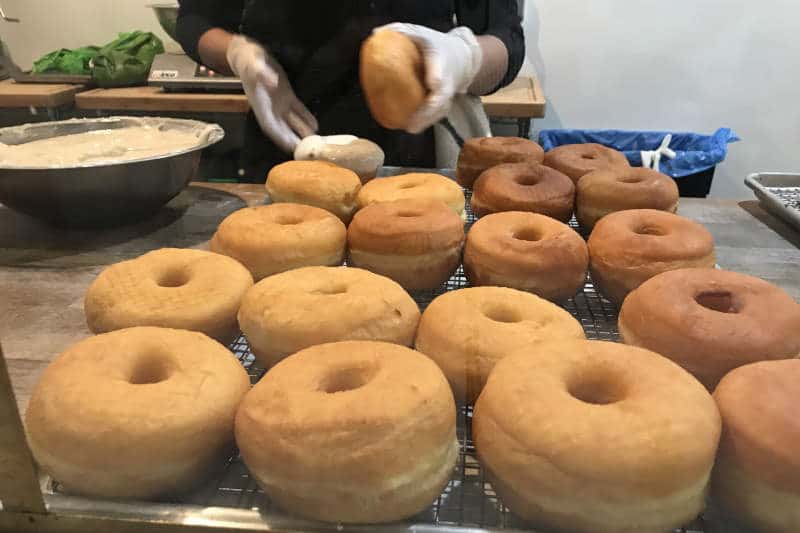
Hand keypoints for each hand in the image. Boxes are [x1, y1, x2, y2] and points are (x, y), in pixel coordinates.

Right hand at [226, 35, 317, 151]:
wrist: (249, 53)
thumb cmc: (249, 60)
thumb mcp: (254, 65)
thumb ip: (262, 75)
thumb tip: (272, 82)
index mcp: (260, 105)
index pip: (271, 126)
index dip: (281, 138)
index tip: (291, 148)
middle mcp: (270, 108)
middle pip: (283, 129)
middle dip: (294, 141)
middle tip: (308, 152)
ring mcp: (278, 103)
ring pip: (291, 122)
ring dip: (302, 132)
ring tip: (316, 142)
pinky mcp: (286, 95)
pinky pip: (296, 109)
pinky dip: (305, 117)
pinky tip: (315, 125)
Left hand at [377, 23, 481, 133]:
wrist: (462, 56)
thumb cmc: (436, 45)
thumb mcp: (422, 34)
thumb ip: (402, 32)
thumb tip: (376, 33)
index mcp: (440, 58)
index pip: (440, 68)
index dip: (437, 76)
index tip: (433, 83)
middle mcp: (447, 78)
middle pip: (442, 97)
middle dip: (430, 110)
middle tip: (413, 121)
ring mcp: (448, 93)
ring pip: (441, 110)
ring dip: (427, 120)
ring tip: (411, 128)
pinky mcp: (446, 102)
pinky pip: (438, 114)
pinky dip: (427, 122)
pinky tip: (412, 127)